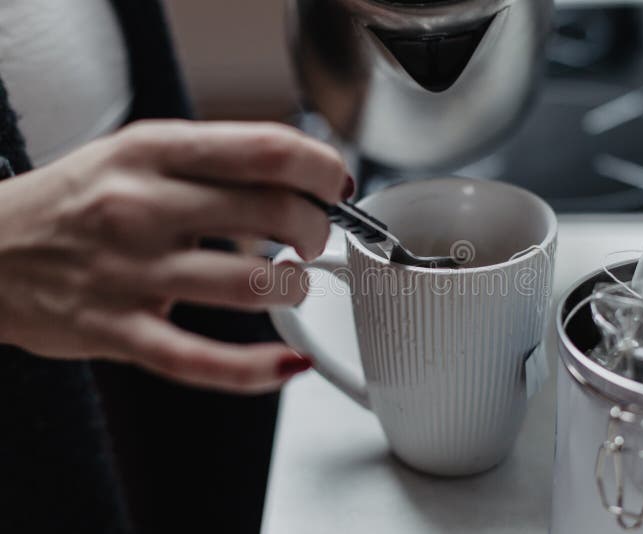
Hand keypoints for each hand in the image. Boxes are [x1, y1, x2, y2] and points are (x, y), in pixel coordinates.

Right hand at [0, 120, 349, 392]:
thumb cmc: (77, 200)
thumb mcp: (138, 152)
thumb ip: (216, 161)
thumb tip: (301, 177)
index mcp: (153, 151)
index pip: (268, 149)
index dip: (322, 169)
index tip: (335, 185)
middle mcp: (141, 206)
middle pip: (275, 214)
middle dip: (317, 231)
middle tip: (314, 239)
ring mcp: (128, 273)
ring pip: (252, 284)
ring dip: (295, 288)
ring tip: (291, 284)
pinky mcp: (116, 332)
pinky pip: (201, 359)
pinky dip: (257, 369)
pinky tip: (289, 363)